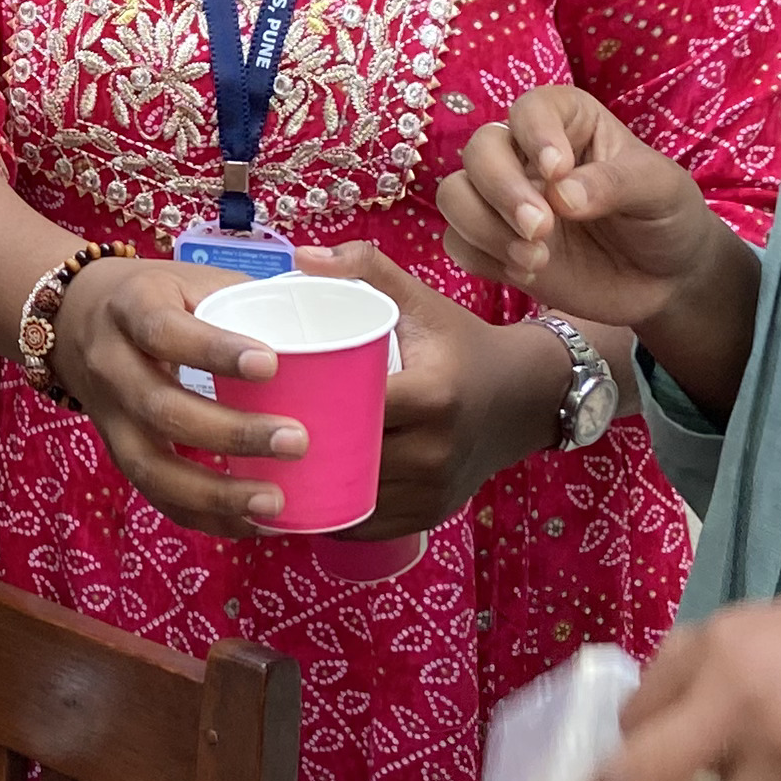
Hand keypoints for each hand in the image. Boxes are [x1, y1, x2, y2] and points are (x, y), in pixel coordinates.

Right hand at [47, 257, 305, 535]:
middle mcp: (111, 365)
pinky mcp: (117, 453)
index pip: (165, 330)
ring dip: (216, 492)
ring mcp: (108, 417)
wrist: (73, 320)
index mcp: (131, 308)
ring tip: (275, 503)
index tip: (271, 364)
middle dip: (232, 433)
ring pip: (152, 466)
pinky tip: (251, 524)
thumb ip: (248, 300)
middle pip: (162, 408)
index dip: (215, 350)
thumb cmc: (156, 296)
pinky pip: (156, 495)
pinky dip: (205, 515)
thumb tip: (327, 325)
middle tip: (297, 441)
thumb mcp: (190, 279)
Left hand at [282, 241, 588, 532]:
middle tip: (254, 434)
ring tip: (267, 468)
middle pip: (349, 457)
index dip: (306, 406)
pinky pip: (373, 524)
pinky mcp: (435, 513)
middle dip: (300, 451)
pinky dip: (338, 515)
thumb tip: (300, 255)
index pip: (355, 407)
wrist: (526, 395)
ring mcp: (437, 487)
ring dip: (313, 490)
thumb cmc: (461, 343)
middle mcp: (438, 448)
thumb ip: (366, 269)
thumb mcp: (421, 301)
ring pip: (356, 498)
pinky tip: (304, 500)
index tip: (265, 396)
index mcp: (433, 395)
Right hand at [440, 91, 757, 414]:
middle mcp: (526, 155)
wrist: (667, 279)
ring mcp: (505, 201)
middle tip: (542, 228)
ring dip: (484, 227)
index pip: (530, 109)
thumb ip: (614, 185)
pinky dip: (484, 258)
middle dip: (502, 189)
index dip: (535, 135)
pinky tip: (531, 273)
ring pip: (454, 196)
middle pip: (479, 151)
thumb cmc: (667, 215)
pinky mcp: (495, 245)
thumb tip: (561, 196)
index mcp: (568, 121)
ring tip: (536, 258)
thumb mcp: (660, 190)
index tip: (558, 171)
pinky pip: (458, 243)